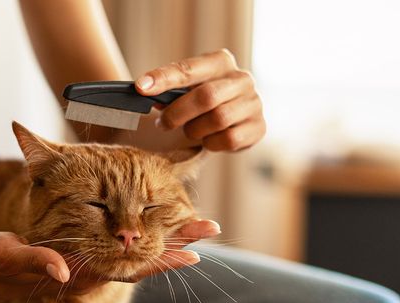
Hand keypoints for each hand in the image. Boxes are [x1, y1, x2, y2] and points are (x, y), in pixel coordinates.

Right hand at [0, 222, 218, 302]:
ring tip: (198, 224)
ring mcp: (87, 264)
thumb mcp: (7, 259)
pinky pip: (119, 245)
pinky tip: (158, 222)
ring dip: (166, 238)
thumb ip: (36, 263)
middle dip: (176, 244)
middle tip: (211, 228)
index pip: (128, 268)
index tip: (192, 252)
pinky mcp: (81, 254)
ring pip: (134, 251)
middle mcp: (89, 272)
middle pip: (141, 260)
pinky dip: (142, 234)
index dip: (160, 260)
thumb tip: (65, 271)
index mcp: (78, 274)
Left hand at [135, 49, 265, 151]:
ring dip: (194, 130)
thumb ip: (169, 89)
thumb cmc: (201, 101)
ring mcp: (253, 103)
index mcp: (220, 61)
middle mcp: (242, 79)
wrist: (232, 120)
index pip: (189, 69)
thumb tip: (145, 90)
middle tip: (162, 124)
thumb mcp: (186, 89)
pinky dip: (210, 143)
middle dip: (178, 113)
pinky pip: (228, 139)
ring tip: (188, 130)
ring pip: (218, 120)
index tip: (141, 88)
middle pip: (206, 97)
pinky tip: (207, 139)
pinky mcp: (258, 127)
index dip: (163, 78)